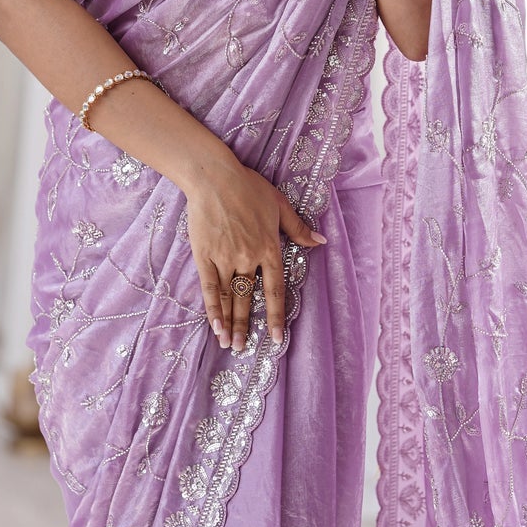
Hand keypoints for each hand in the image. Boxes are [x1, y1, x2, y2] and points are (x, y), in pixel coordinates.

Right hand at [184, 154, 325, 351]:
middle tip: (243, 349)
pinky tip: (214, 324)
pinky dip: (212, 307)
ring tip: (228, 344)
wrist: (214, 177)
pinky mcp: (205, 255)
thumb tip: (321, 242)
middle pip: (247, 299)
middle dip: (245, 326)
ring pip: (228, 297)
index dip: (274, 316)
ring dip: (229, 323)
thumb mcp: (280, 205)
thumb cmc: (249, 187)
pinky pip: (209, 287)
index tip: (275, 338)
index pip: (274, 291)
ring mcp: (225, 258)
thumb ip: (299, 228)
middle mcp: (248, 258)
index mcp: (269, 249)